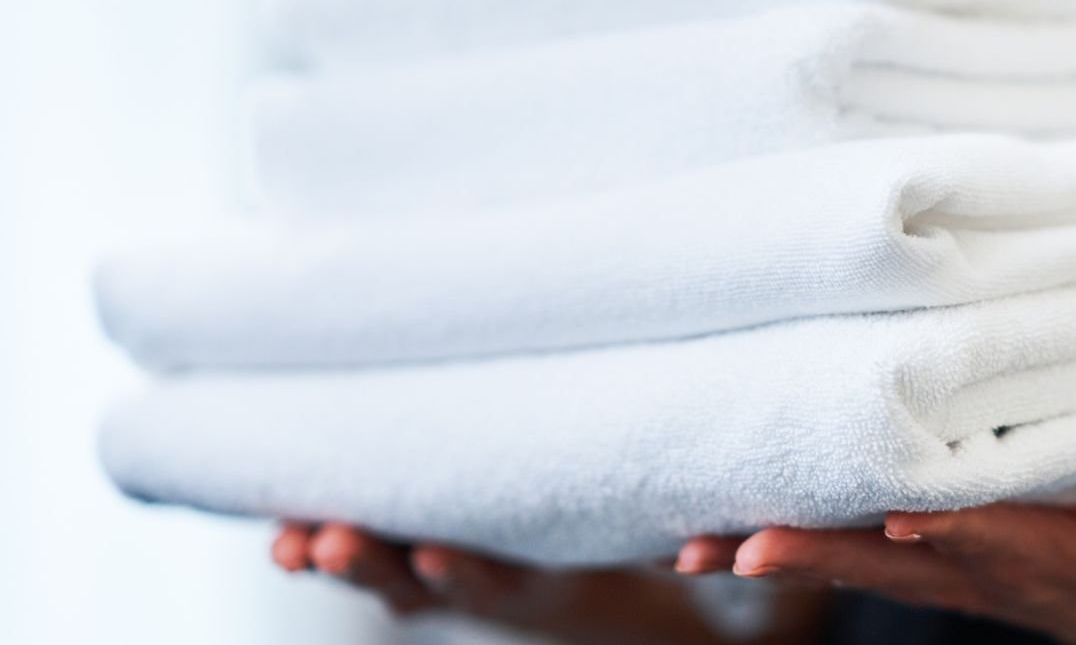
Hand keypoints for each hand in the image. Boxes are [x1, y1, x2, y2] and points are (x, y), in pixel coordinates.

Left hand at [270, 523, 815, 643]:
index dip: (464, 571)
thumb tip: (717, 547)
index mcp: (547, 585)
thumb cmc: (649, 572)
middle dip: (372, 562)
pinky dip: (332, 541)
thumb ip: (693, 551)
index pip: (500, 582)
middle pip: (421, 587)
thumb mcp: (662, 555)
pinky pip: (379, 557)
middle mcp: (492, 589)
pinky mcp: (434, 557)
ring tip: (288, 542)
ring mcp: (457, 579)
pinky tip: (288, 526)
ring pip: (387, 578)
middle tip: (327, 542)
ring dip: (336, 557)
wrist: (625, 619)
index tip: (430, 554)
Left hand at [675, 429, 1075, 644]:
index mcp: (1038, 556)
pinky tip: (725, 540)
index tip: (900, 518)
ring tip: (693, 551)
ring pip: (851, 566)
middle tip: (743, 550)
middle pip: (886, 563)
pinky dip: (790, 552)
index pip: (983, 538)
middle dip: (816, 556)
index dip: (944, 529)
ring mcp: (943, 572)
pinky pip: (849, 558)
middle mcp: (975, 571)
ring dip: (779, 559)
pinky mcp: (925, 563)